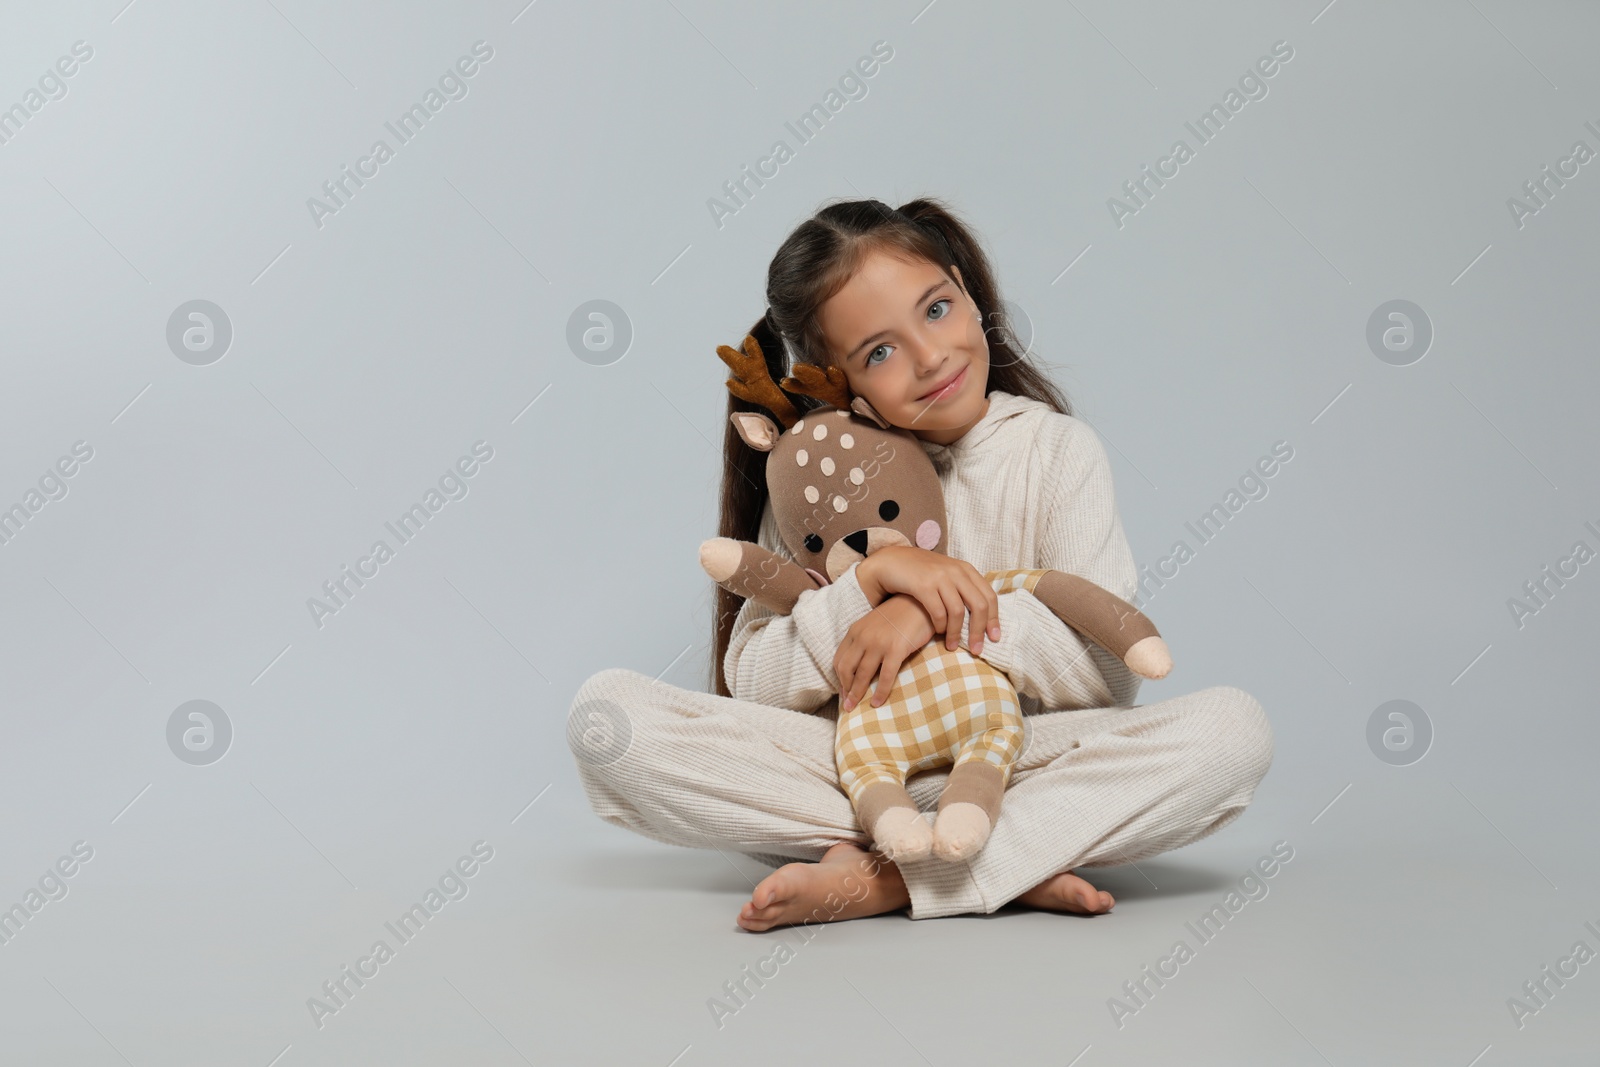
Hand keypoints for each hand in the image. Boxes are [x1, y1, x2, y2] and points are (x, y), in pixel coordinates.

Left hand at [835, 595, 934, 711]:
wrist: (922, 602)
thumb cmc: (901, 615)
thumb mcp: (876, 624)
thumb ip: (866, 640)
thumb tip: (861, 664)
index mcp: (856, 630)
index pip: (839, 659)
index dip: (839, 678)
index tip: (843, 691)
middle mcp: (863, 636)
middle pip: (846, 669)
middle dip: (845, 689)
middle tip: (847, 706)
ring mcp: (879, 643)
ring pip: (863, 675)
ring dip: (857, 694)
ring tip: (855, 708)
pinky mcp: (896, 649)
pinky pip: (885, 676)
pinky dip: (880, 692)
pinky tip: (877, 703)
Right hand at [856, 545, 999, 654]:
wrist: (891, 561)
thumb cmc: (920, 573)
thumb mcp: (946, 574)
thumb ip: (962, 588)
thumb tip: (982, 613)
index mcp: (965, 569)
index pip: (988, 596)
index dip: (994, 619)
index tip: (994, 638)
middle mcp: (956, 571)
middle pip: (979, 605)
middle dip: (979, 631)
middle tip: (977, 649)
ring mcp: (940, 577)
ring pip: (958, 611)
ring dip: (956, 633)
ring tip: (952, 646)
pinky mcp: (923, 585)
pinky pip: (938, 612)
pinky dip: (940, 626)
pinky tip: (938, 632)